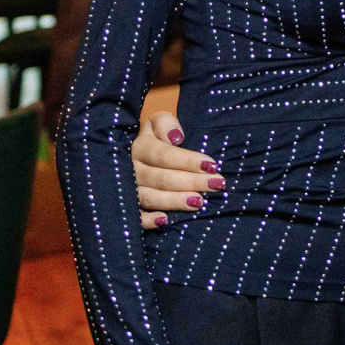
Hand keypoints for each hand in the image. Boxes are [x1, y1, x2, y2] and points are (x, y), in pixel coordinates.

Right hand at [132, 112, 218, 230]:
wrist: (133, 154)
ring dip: (175, 201)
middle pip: (160, 178)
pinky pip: (135, 217)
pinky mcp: (128, 208)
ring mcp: (127, 190)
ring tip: (199, 202)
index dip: (187, 161)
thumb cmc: (156, 138)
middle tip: (216, 184)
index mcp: (139, 146)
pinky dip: (148, 220)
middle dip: (191, 182)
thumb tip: (175, 138)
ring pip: (149, 197)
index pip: (163, 155)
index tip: (212, 165)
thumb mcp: (159, 123)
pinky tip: (165, 221)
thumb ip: (166, 124)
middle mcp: (130, 169)